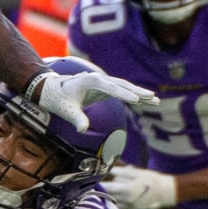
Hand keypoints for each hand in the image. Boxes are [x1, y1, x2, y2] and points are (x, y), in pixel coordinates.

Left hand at [26, 68, 157, 130]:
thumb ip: (76, 118)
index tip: (136, 100)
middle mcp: (99, 79)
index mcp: (90, 81)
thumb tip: (83, 129)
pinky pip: (122, 92)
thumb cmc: (57, 99)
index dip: (124, 93)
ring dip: (140, 93)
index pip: (110, 87)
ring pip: (125, 87)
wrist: (51, 90)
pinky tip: (145, 102)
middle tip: (153, 98)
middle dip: (138, 91)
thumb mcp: (65, 110)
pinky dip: (133, 96)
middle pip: (122, 84)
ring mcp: (103, 83)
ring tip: (156, 100)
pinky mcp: (104, 89)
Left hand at [103, 165, 177, 208]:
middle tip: (97, 183)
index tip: (93, 179)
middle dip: (102, 189)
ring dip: (109, 197)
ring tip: (106, 190)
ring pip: (113, 203)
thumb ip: (122, 172)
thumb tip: (109, 169)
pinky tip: (118, 197)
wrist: (168, 194)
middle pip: (108, 196)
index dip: (98, 183)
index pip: (107, 187)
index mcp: (127, 190)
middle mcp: (127, 202)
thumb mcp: (139, 173)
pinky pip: (119, 208)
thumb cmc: (154, 180)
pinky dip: (116, 202)